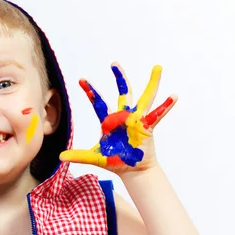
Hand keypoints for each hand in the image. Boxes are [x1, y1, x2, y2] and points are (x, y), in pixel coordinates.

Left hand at [60, 63, 176, 175]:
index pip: (98, 102)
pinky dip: (166, 106)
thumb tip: (60, 157)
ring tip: (157, 67)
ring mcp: (137, 120)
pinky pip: (157, 114)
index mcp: (109, 121)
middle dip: (119, 78)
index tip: (82, 79)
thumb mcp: (94, 157)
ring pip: (145, 97)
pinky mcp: (147, 126)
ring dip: (152, 83)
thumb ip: (78, 155)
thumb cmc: (115, 162)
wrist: (132, 171)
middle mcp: (123, 116)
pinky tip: (173, 96)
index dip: (90, 91)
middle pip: (123, 92)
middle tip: (114, 63)